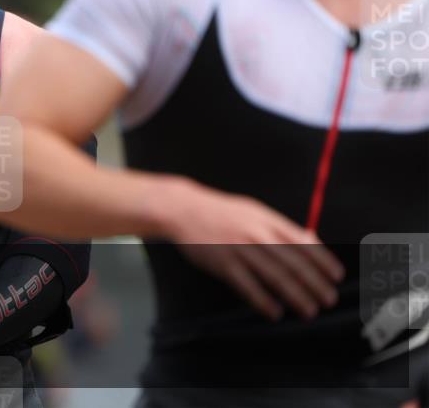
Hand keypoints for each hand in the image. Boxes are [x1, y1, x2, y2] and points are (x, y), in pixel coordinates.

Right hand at [161, 178, 344, 320]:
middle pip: (293, 263)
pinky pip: (247, 286)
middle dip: (315, 283)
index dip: (322, 260)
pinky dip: (263, 301)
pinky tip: (275, 312)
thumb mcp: (254, 210)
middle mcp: (257, 234)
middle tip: (328, 299)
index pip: (303, 242)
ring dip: (295, 296)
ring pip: (274, 276)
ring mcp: (240, 249)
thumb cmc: (221, 212)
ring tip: (309, 310)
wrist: (184, 209)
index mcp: (267, 220)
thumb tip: (310, 239)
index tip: (336, 276)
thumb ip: (280, 226)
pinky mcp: (223, 264)